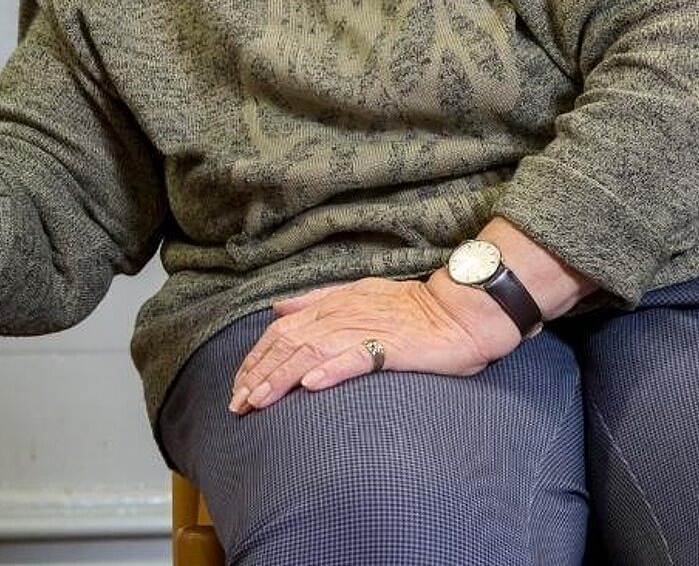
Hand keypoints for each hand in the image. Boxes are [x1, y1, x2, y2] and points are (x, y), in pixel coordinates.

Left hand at [228, 275, 521, 413]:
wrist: (461, 310)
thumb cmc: (413, 309)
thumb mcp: (358, 295)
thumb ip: (316, 302)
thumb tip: (278, 309)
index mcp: (333, 304)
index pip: (282, 331)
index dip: (257, 358)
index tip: (239, 385)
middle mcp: (342, 314)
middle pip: (289, 343)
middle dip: (258, 374)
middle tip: (237, 404)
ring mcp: (365, 328)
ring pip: (312, 352)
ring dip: (282, 378)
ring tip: (259, 401)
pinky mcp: (392, 346)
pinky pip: (356, 357)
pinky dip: (331, 370)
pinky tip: (310, 386)